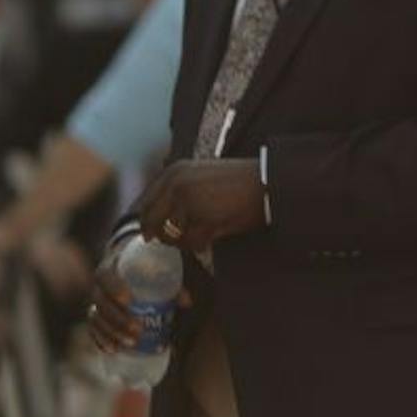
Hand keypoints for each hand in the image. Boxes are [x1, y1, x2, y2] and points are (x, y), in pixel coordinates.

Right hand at [86, 240, 193, 353]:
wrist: (128, 268)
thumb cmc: (147, 269)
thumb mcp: (160, 271)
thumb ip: (172, 284)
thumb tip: (186, 303)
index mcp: (110, 268)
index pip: (105, 277)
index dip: (114, 289)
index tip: (128, 300)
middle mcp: (99, 285)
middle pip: (100, 303)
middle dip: (117, 319)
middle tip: (137, 330)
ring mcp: (95, 302)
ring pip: (96, 319)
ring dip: (112, 333)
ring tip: (131, 344)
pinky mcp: (96, 317)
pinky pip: (93, 330)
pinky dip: (101, 340)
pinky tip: (112, 351)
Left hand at [137, 160, 266, 255]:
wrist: (270, 182)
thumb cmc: (242, 182)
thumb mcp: (203, 176)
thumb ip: (179, 191)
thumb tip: (159, 218)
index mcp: (174, 172)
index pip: (146, 202)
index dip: (146, 221)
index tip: (149, 235)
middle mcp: (176, 184)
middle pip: (151, 221)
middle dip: (162, 235)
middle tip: (176, 242)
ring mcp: (188, 200)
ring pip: (170, 234)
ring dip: (183, 241)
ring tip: (201, 237)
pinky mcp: (203, 217)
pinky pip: (191, 242)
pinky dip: (200, 245)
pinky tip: (211, 239)